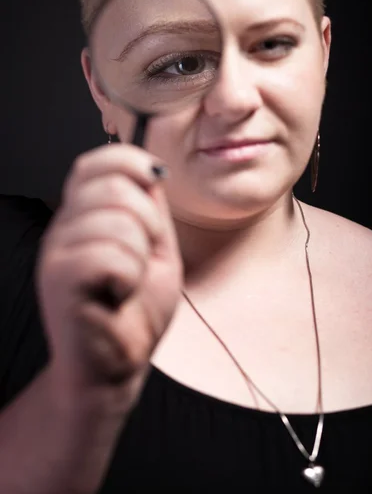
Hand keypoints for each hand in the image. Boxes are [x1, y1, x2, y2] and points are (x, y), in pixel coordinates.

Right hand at [36, 144, 182, 400]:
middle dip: (148, 222)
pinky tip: (118, 294)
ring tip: (127, 281)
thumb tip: (150, 168)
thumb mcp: (155, 248)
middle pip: (114, 186)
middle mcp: (65, 227)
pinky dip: (129, 277)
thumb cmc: (136, 310)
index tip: (154, 184)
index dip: (130, 162)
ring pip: (118, 221)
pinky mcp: (59, 279)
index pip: (96, 162)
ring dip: (140, 256)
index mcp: (85, 215)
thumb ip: (150, 208)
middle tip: (140, 257)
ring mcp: (58, 252)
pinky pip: (110, 255)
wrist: (116, 365)